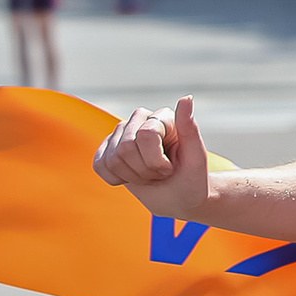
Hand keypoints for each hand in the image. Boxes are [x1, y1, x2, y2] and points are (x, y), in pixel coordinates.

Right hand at [93, 95, 210, 221]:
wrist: (178, 197)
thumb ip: (189, 127)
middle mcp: (140, 118)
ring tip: (149, 175)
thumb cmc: (190, 178)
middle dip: (144, 170)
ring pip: (113, 159)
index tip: (170, 169)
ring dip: (133, 177)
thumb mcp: (195, 157)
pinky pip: (99, 165)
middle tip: (159, 174)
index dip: (157, 162)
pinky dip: (116, 179)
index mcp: (163, 116)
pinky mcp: (107, 148)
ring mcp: (121, 133)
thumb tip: (186, 98)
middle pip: (126, 148)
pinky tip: (132, 177)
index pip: (146, 135)